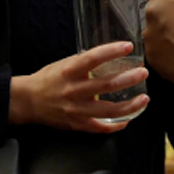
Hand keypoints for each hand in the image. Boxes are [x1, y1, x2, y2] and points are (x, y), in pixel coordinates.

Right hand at [9, 42, 149, 133]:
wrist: (29, 101)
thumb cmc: (48, 79)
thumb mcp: (64, 64)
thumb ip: (85, 62)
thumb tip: (108, 57)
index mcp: (70, 71)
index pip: (94, 58)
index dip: (112, 51)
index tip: (128, 46)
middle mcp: (74, 90)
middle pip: (107, 84)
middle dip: (129, 78)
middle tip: (143, 72)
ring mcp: (76, 110)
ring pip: (110, 110)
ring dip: (130, 105)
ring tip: (144, 98)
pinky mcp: (77, 125)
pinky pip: (101, 127)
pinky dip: (117, 125)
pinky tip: (128, 119)